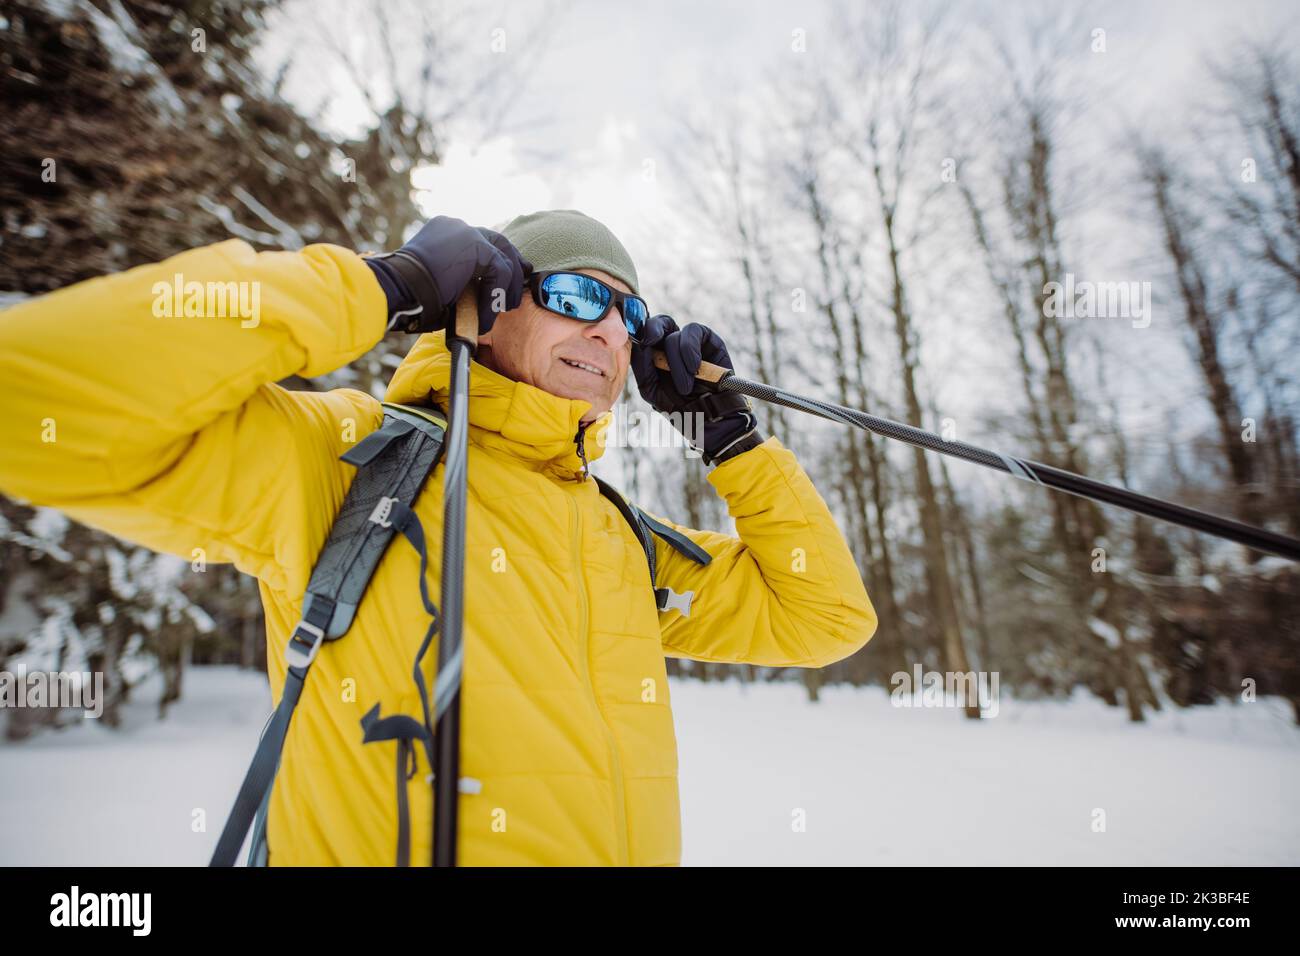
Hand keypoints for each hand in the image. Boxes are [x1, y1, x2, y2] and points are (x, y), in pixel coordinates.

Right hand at [364, 216, 531, 334]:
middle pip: (499, 242)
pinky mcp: (476, 247)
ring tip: (502, 310)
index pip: (482, 240)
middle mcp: (457, 226)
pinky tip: (485, 318)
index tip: (508, 277)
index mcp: (445, 230)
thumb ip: (461, 278)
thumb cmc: (410, 294)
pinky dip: (495, 298)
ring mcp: (467, 233)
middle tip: (518, 288)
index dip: (498, 259)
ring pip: (503, 258)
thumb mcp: (438, 280)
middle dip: (514, 265)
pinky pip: (500, 273)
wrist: (396, 289)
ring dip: (506, 288)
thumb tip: (480, 293)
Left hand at [631, 315, 761, 463]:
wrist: (709, 419)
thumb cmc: (679, 407)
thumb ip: (642, 365)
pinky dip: (690, 348)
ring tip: (685, 386)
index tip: (640, 343)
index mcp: (656, 355)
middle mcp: (673, 346)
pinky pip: (695, 331)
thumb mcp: (651, 389)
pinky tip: (694, 367)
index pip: (645, 334)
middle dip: (653, 329)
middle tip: (650, 341)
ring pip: (675, 334)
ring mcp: (692, 343)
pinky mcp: (710, 341)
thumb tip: (641, 342)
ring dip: (677, 361)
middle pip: (660, 323)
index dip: (640, 333)